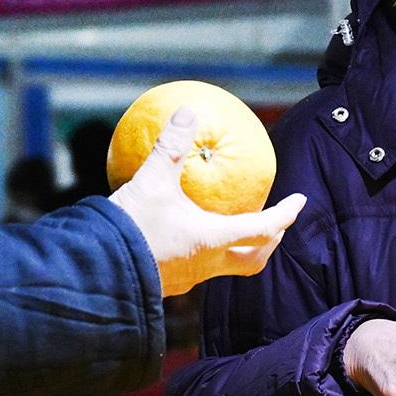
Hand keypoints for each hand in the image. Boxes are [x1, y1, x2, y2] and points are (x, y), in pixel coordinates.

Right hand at [105, 108, 307, 296]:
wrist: (95, 272)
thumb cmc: (128, 228)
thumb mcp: (150, 181)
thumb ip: (171, 147)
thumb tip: (188, 112)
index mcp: (213, 239)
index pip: (265, 228)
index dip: (286, 213)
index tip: (300, 200)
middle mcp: (208, 264)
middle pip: (255, 258)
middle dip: (270, 239)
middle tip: (276, 221)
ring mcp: (190, 279)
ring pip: (229, 267)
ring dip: (241, 248)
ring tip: (238, 227)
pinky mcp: (170, 283)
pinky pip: (202, 268)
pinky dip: (211, 252)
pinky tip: (193, 235)